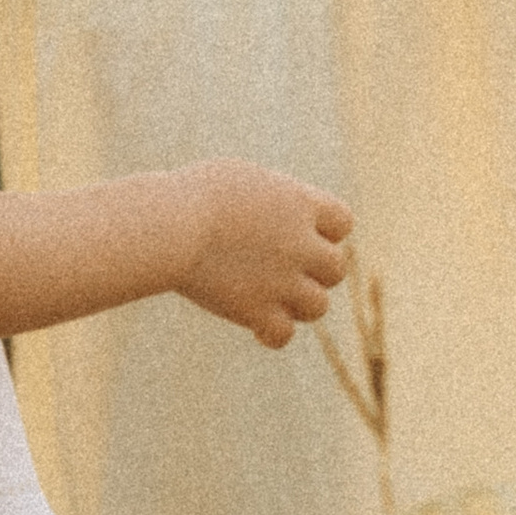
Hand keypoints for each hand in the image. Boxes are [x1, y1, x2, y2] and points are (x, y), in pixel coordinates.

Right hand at [172, 163, 354, 350]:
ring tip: (267, 294)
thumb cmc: (195, 194)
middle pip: (335, 269)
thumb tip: (277, 214)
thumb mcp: (241, 180)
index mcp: (299, 204)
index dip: (324, 230)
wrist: (172, 224)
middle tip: (279, 266)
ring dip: (297, 303)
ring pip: (317, 306)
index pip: (342, 222)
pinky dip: (271, 332)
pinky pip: (283, 334)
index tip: (297, 231)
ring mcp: (283, 281)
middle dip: (313, 270)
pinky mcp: (258, 312)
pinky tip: (253, 322)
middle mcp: (301, 244)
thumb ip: (271, 201)